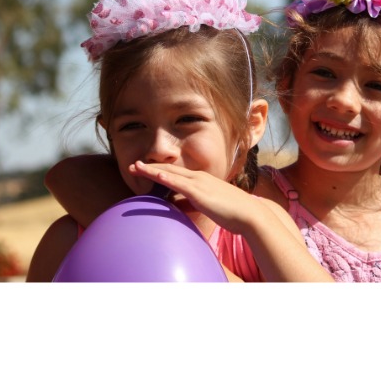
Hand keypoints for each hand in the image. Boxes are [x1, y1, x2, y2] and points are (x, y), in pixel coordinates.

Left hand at [128, 161, 265, 236]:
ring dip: (151, 170)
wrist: (248, 215)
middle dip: (149, 167)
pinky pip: (180, 184)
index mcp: (200, 180)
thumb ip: (192, 203)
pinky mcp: (201, 193)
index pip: (174, 173)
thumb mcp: (207, 206)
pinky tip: (156, 175)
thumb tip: (177, 206)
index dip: (157, 170)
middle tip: (132, 165)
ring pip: (171, 174)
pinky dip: (167, 178)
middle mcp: (198, 177)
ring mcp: (199, 183)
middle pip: (169, 170)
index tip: (142, 169)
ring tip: (135, 167)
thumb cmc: (231, 212)